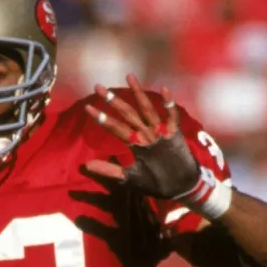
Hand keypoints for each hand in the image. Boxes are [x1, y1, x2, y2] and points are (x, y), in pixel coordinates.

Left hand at [83, 75, 227, 216]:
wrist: (180, 188)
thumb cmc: (156, 182)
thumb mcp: (130, 178)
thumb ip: (110, 171)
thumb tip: (86, 165)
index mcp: (135, 142)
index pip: (115, 127)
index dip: (103, 118)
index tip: (88, 108)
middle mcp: (145, 133)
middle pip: (128, 113)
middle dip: (114, 101)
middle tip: (99, 87)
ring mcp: (160, 132)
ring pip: (147, 110)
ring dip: (139, 94)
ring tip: (129, 77)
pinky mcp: (174, 134)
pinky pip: (172, 117)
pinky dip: (169, 105)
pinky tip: (165, 90)